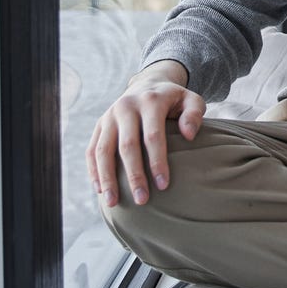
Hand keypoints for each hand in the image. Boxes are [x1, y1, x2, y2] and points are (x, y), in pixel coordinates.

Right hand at [86, 60, 205, 207]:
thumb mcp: (191, 100)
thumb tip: (189, 136)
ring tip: (113, 202)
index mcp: (150, 101)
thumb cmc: (174, 101)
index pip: (152, 135)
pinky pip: (91, 150)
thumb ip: (194, 114)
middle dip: (134, 175)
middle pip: (127, 146)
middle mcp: (126, 107)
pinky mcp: (99, 125)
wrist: (148, 84)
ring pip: (103, 150)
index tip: (163, 186)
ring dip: (107, 178)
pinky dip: (94, 170)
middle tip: (142, 200)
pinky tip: (99, 190)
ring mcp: (109, 116)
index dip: (157, 161)